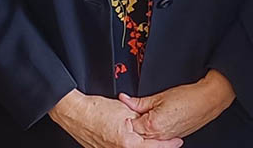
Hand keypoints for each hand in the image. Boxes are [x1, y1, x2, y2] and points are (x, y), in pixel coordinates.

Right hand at [49, 89, 183, 147]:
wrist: (74, 112)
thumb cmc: (95, 109)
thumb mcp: (124, 110)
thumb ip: (140, 118)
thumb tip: (151, 123)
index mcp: (127, 143)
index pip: (154, 147)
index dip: (168, 144)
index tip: (177, 141)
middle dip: (157, 145)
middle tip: (168, 141)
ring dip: (143, 144)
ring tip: (150, 138)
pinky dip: (130, 144)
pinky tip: (132, 138)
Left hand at [119, 69, 235, 139]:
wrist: (207, 100)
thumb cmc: (187, 97)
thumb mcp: (159, 96)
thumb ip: (138, 102)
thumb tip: (125, 99)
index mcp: (152, 125)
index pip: (130, 125)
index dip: (128, 116)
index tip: (127, 109)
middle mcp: (159, 136)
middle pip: (138, 134)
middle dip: (135, 124)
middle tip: (139, 111)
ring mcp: (167, 138)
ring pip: (148, 137)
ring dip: (146, 128)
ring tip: (152, 114)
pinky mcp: (174, 137)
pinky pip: (159, 137)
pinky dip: (156, 130)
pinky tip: (159, 120)